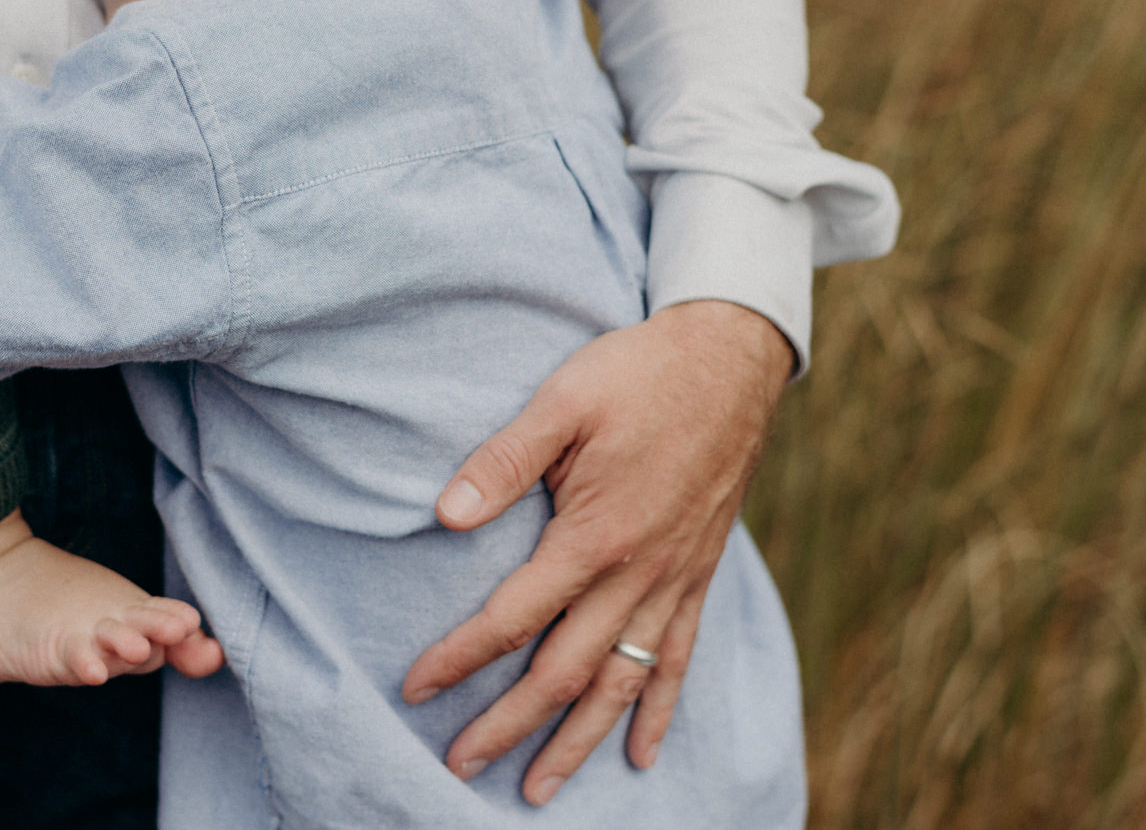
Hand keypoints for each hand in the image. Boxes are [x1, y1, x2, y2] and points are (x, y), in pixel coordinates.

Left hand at [401, 299, 793, 804]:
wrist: (731, 359)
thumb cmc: (639, 374)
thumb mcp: (562, 400)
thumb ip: (503, 461)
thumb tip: (442, 515)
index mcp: (596, 535)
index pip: (514, 616)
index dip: (459, 656)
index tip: (413, 686)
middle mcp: (639, 573)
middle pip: (564, 671)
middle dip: (508, 724)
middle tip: (457, 765)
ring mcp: (675, 580)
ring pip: (621, 681)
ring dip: (577, 740)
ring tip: (538, 789)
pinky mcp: (699, 574)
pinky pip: (678, 657)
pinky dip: (659, 709)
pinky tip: (641, 752)